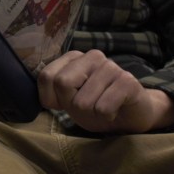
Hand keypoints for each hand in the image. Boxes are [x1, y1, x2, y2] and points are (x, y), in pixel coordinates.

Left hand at [37, 50, 173, 133]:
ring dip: (92, 114)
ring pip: (83, 101)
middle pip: (63, 84)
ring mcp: (111, 66)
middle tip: (87, 108)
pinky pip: (103, 108)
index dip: (51, 98)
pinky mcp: (127, 81)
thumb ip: (53, 90)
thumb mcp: (69, 100)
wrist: (133, 116)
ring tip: (103, 109)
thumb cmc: (97, 107)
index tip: (64, 105)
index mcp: (74, 58)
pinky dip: (106, 117)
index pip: (47, 76)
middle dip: (72, 105)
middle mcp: (92, 56)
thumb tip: (40, 93)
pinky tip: (115, 111)